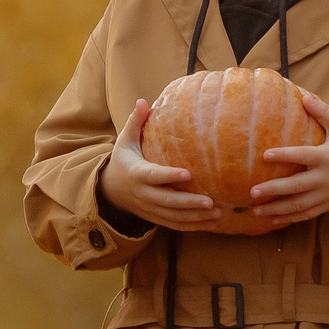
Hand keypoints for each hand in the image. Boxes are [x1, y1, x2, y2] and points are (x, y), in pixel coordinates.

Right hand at [97, 98, 227, 230]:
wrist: (111, 190)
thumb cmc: (124, 160)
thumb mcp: (125, 141)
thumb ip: (135, 123)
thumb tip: (143, 101)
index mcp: (137, 174)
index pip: (154, 176)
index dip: (169, 176)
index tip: (187, 174)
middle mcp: (144, 194)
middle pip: (167, 201)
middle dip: (189, 203)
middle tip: (211, 200)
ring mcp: (150, 209)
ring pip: (173, 217)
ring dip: (195, 217)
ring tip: (218, 214)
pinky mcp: (156, 218)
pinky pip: (175, 225)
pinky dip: (193, 226)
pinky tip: (213, 224)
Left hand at [249, 92, 328, 224]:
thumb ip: (323, 112)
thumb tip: (305, 96)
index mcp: (327, 157)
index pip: (303, 156)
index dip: (284, 156)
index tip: (264, 155)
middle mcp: (326, 178)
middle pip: (297, 186)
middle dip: (274, 190)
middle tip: (253, 191)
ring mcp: (327, 194)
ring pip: (299, 205)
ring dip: (276, 209)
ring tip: (255, 210)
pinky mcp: (328, 204)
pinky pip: (307, 215)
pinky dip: (290, 219)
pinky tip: (272, 220)